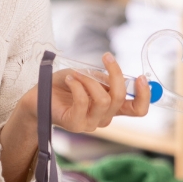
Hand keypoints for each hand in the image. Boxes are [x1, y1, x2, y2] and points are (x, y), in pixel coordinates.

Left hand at [20, 52, 151, 133]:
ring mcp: (90, 124)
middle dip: (115, 74)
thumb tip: (120, 76)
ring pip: (102, 100)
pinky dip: (77, 85)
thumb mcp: (88, 76)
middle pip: (120, 98)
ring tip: (76, 73)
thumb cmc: (64, 85)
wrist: (37, 96)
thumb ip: (104, 78)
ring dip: (89, 80)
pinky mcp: (75, 124)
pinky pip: (83, 102)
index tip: (141, 76)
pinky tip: (69, 79)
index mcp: (111, 108)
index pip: (137, 109)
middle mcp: (104, 118)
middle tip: (106, 57)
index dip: (145, 95)